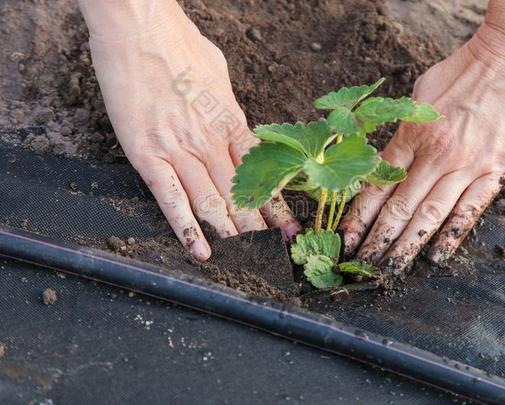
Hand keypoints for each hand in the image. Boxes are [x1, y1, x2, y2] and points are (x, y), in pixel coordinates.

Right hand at [81, 1, 299, 259]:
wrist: (138, 27)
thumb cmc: (178, 42)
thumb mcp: (218, 72)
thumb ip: (228, 104)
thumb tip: (235, 122)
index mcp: (231, 120)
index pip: (262, 173)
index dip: (278, 203)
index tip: (290, 226)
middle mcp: (211, 140)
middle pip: (242, 193)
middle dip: (260, 228)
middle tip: (275, 253)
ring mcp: (180, 149)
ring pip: (212, 202)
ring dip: (231, 234)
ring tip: (246, 261)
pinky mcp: (148, 154)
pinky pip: (171, 198)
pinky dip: (185, 228)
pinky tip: (199, 250)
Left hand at [340, 18, 504, 272]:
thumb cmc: (463, 71)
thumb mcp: (419, 94)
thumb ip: (403, 130)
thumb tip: (384, 158)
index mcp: (411, 134)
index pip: (377, 184)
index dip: (359, 215)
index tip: (346, 238)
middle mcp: (434, 155)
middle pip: (399, 206)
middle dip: (377, 239)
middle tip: (362, 266)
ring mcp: (465, 165)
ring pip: (429, 214)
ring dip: (407, 245)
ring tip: (389, 269)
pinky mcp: (495, 171)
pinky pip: (470, 210)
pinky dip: (452, 235)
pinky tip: (436, 255)